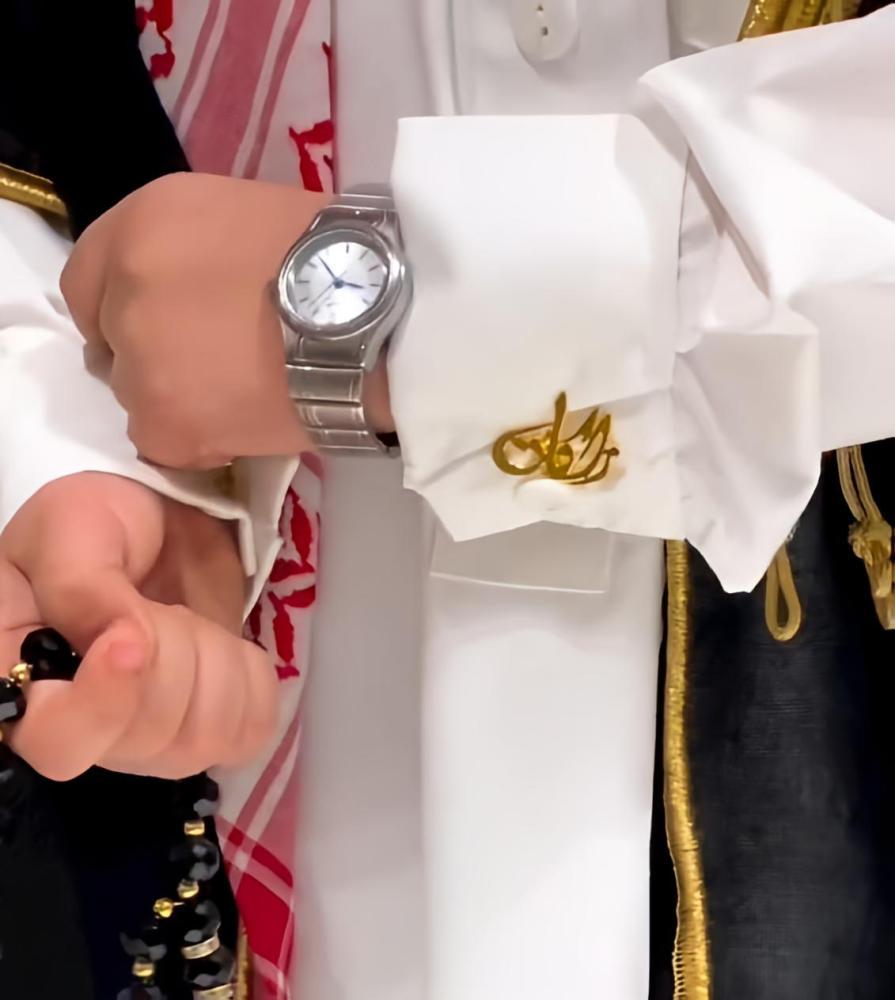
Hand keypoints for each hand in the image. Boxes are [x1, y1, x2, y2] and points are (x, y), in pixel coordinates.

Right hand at [0, 473, 277, 780]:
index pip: (58, 742)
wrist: (162, 522)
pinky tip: (228, 645)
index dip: (104, 703)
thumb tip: (123, 645)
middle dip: (173, 650)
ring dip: (216, 661)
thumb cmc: (100, 522)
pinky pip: (252, 730)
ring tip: (189, 619)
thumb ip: (80, 586)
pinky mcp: (212, 734)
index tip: (133, 638)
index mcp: (23, 681)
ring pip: (206, 739)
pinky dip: (254, 680)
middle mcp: (85, 731)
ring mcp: (151, 742)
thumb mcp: (70, 527)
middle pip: (147, 736)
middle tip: (158, 602)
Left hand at [61, 173, 330, 469]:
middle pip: (111, 347)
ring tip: (243, 396)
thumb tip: (188, 292)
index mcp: (143, 223)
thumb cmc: (331, 257)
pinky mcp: (166, 424)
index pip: (85, 281)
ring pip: (137, 399)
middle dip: (151, 359)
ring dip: (179, 403)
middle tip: (211, 367)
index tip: (154, 330)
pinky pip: (166, 446)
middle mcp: (124, 288)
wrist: (376, 316)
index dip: (117, 310)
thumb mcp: (242, 216)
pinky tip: (247, 423)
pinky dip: (201, 444)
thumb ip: (190, 251)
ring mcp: (140, 361)